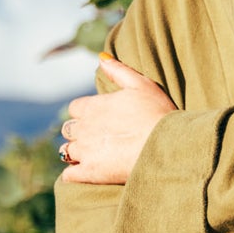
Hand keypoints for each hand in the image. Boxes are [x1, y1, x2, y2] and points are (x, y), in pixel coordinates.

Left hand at [59, 56, 176, 184]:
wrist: (166, 147)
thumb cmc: (158, 114)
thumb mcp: (141, 85)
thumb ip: (118, 71)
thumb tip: (101, 57)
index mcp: (93, 107)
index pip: (75, 108)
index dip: (85, 112)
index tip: (98, 118)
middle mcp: (84, 128)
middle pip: (68, 129)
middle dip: (79, 132)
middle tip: (96, 137)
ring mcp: (85, 152)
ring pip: (66, 151)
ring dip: (75, 152)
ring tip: (91, 155)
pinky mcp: (90, 173)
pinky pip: (69, 175)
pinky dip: (73, 174)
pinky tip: (83, 173)